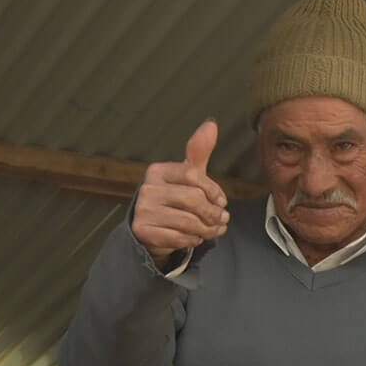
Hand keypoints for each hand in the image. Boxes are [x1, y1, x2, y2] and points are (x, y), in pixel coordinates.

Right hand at [132, 120, 229, 267]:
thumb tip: (211, 124)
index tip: (221, 201)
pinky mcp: (143, 231)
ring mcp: (143, 210)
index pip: (194, 176)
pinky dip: (193, 240)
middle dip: (214, 213)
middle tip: (223, 220)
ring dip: (208, 229)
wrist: (150, 228)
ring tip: (214, 230)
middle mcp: (147, 188)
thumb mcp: (187, 175)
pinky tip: (195, 238)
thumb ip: (198, 152)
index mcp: (158, 170)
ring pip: (188, 222)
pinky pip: (179, 238)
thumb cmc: (174, 198)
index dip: (213, 190)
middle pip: (193, 200)